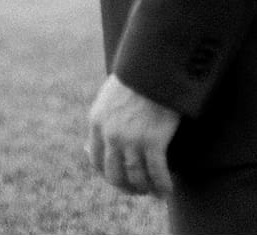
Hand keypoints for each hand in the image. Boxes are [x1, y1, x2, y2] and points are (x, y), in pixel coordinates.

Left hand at [86, 74, 177, 197]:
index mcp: (97, 123)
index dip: (109, 175)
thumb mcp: (108, 96)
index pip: (96, 161)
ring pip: (136, 176)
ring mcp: (132, 139)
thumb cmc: (137, 76)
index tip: (120, 180)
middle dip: (127, 187)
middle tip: (138, 190)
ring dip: (145, 188)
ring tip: (154, 191)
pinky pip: (157, 172)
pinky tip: (167, 190)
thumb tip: (88, 148)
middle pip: (115, 174)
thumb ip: (101, 122)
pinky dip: (162, 185)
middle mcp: (111, 135)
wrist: (157, 64)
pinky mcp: (154, 140)